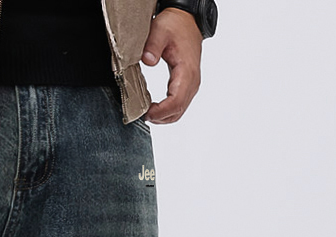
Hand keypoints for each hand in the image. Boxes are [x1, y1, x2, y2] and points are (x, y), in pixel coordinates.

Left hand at [141, 9, 202, 123]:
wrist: (186, 21)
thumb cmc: (174, 26)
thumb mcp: (160, 30)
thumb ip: (153, 45)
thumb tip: (147, 61)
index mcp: (187, 71)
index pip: (176, 101)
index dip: (161, 112)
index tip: (146, 113)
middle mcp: (192, 81)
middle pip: (178, 110)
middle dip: (160, 117)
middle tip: (143, 115)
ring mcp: (191, 84)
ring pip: (179, 111)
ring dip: (163, 117)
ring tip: (147, 114)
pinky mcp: (187, 85)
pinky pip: (179, 105)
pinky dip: (167, 111)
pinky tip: (155, 109)